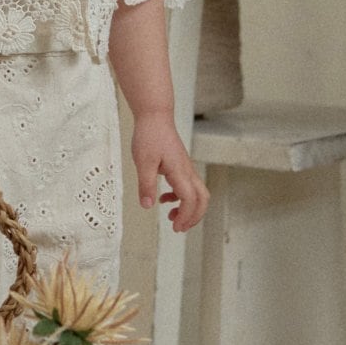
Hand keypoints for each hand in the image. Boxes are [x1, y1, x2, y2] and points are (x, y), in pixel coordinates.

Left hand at [131, 110, 208, 232]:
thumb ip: (145, 185)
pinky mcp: (181, 166)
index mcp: (179, 171)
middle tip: (179, 228)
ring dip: (189, 208)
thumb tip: (147, 206)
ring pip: (198, 193)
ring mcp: (186, 168)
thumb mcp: (143, 162)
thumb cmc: (149, 136)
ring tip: (172, 217)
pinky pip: (188, 186)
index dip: (186, 216)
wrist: (155, 116)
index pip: (190, 199)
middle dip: (194, 217)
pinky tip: (164, 198)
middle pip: (203, 199)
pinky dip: (180, 197)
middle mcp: (187, 171)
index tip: (175, 227)